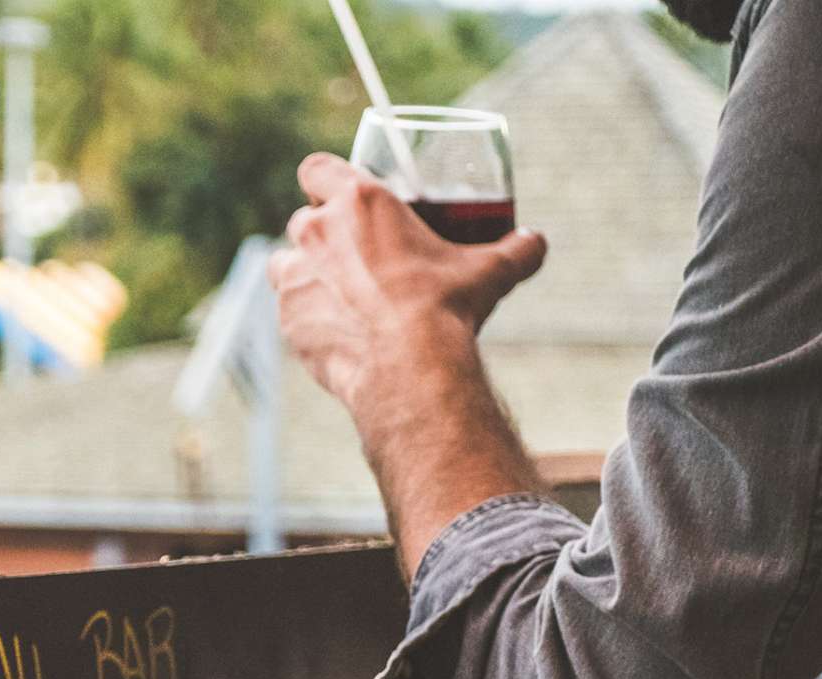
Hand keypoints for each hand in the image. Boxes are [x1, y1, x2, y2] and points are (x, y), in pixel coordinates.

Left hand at [268, 152, 545, 412]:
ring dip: (304, 271)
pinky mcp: (287, 318)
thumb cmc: (446, 310)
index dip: (324, 178)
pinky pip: (288, 308)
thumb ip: (515, 250)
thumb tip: (536, 243)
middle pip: (304, 217)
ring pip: (285, 261)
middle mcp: (317, 231)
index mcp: (359, 201)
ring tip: (337, 292)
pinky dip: (305, 314)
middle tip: (353, 255)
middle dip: (323, 233)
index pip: (316, 168)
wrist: (409, 368)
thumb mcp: (489, 273)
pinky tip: (334, 328)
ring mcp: (295, 275)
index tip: (337, 195)